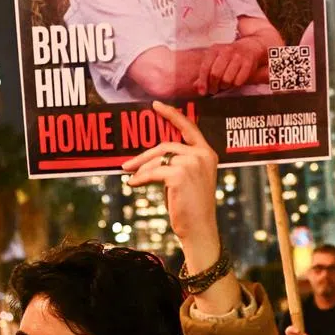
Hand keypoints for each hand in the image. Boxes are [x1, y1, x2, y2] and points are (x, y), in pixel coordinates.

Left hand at [123, 102, 218, 266]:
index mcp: (208, 153)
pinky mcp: (179, 174)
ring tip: (130, 177)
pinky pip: (152, 172)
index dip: (172, 114)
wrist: (198, 229)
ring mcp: (192, 163)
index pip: (189, 127)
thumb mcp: (189, 179)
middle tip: (126, 164)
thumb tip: (149, 157)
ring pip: (158, 159)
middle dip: (144, 155)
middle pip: (166, 145)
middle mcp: (202, 155)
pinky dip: (140, 178)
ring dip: (141, 169)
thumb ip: (177, 163)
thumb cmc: (191, 206)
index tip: (155, 105)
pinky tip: (133, 184)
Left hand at [196, 37, 265, 95]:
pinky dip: (235, 85)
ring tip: (225, 85)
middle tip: (214, 90)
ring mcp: (238, 56)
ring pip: (227, 79)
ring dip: (225, 86)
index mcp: (214, 49)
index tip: (202, 92)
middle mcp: (226, 51)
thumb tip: (196, 87)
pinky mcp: (248, 63)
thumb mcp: (215, 60)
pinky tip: (234, 81)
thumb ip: (205, 73)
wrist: (250, 47)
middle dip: (213, 86)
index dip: (203, 82)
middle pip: (215, 75)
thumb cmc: (229, 57)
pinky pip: (238, 81)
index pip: (205, 68)